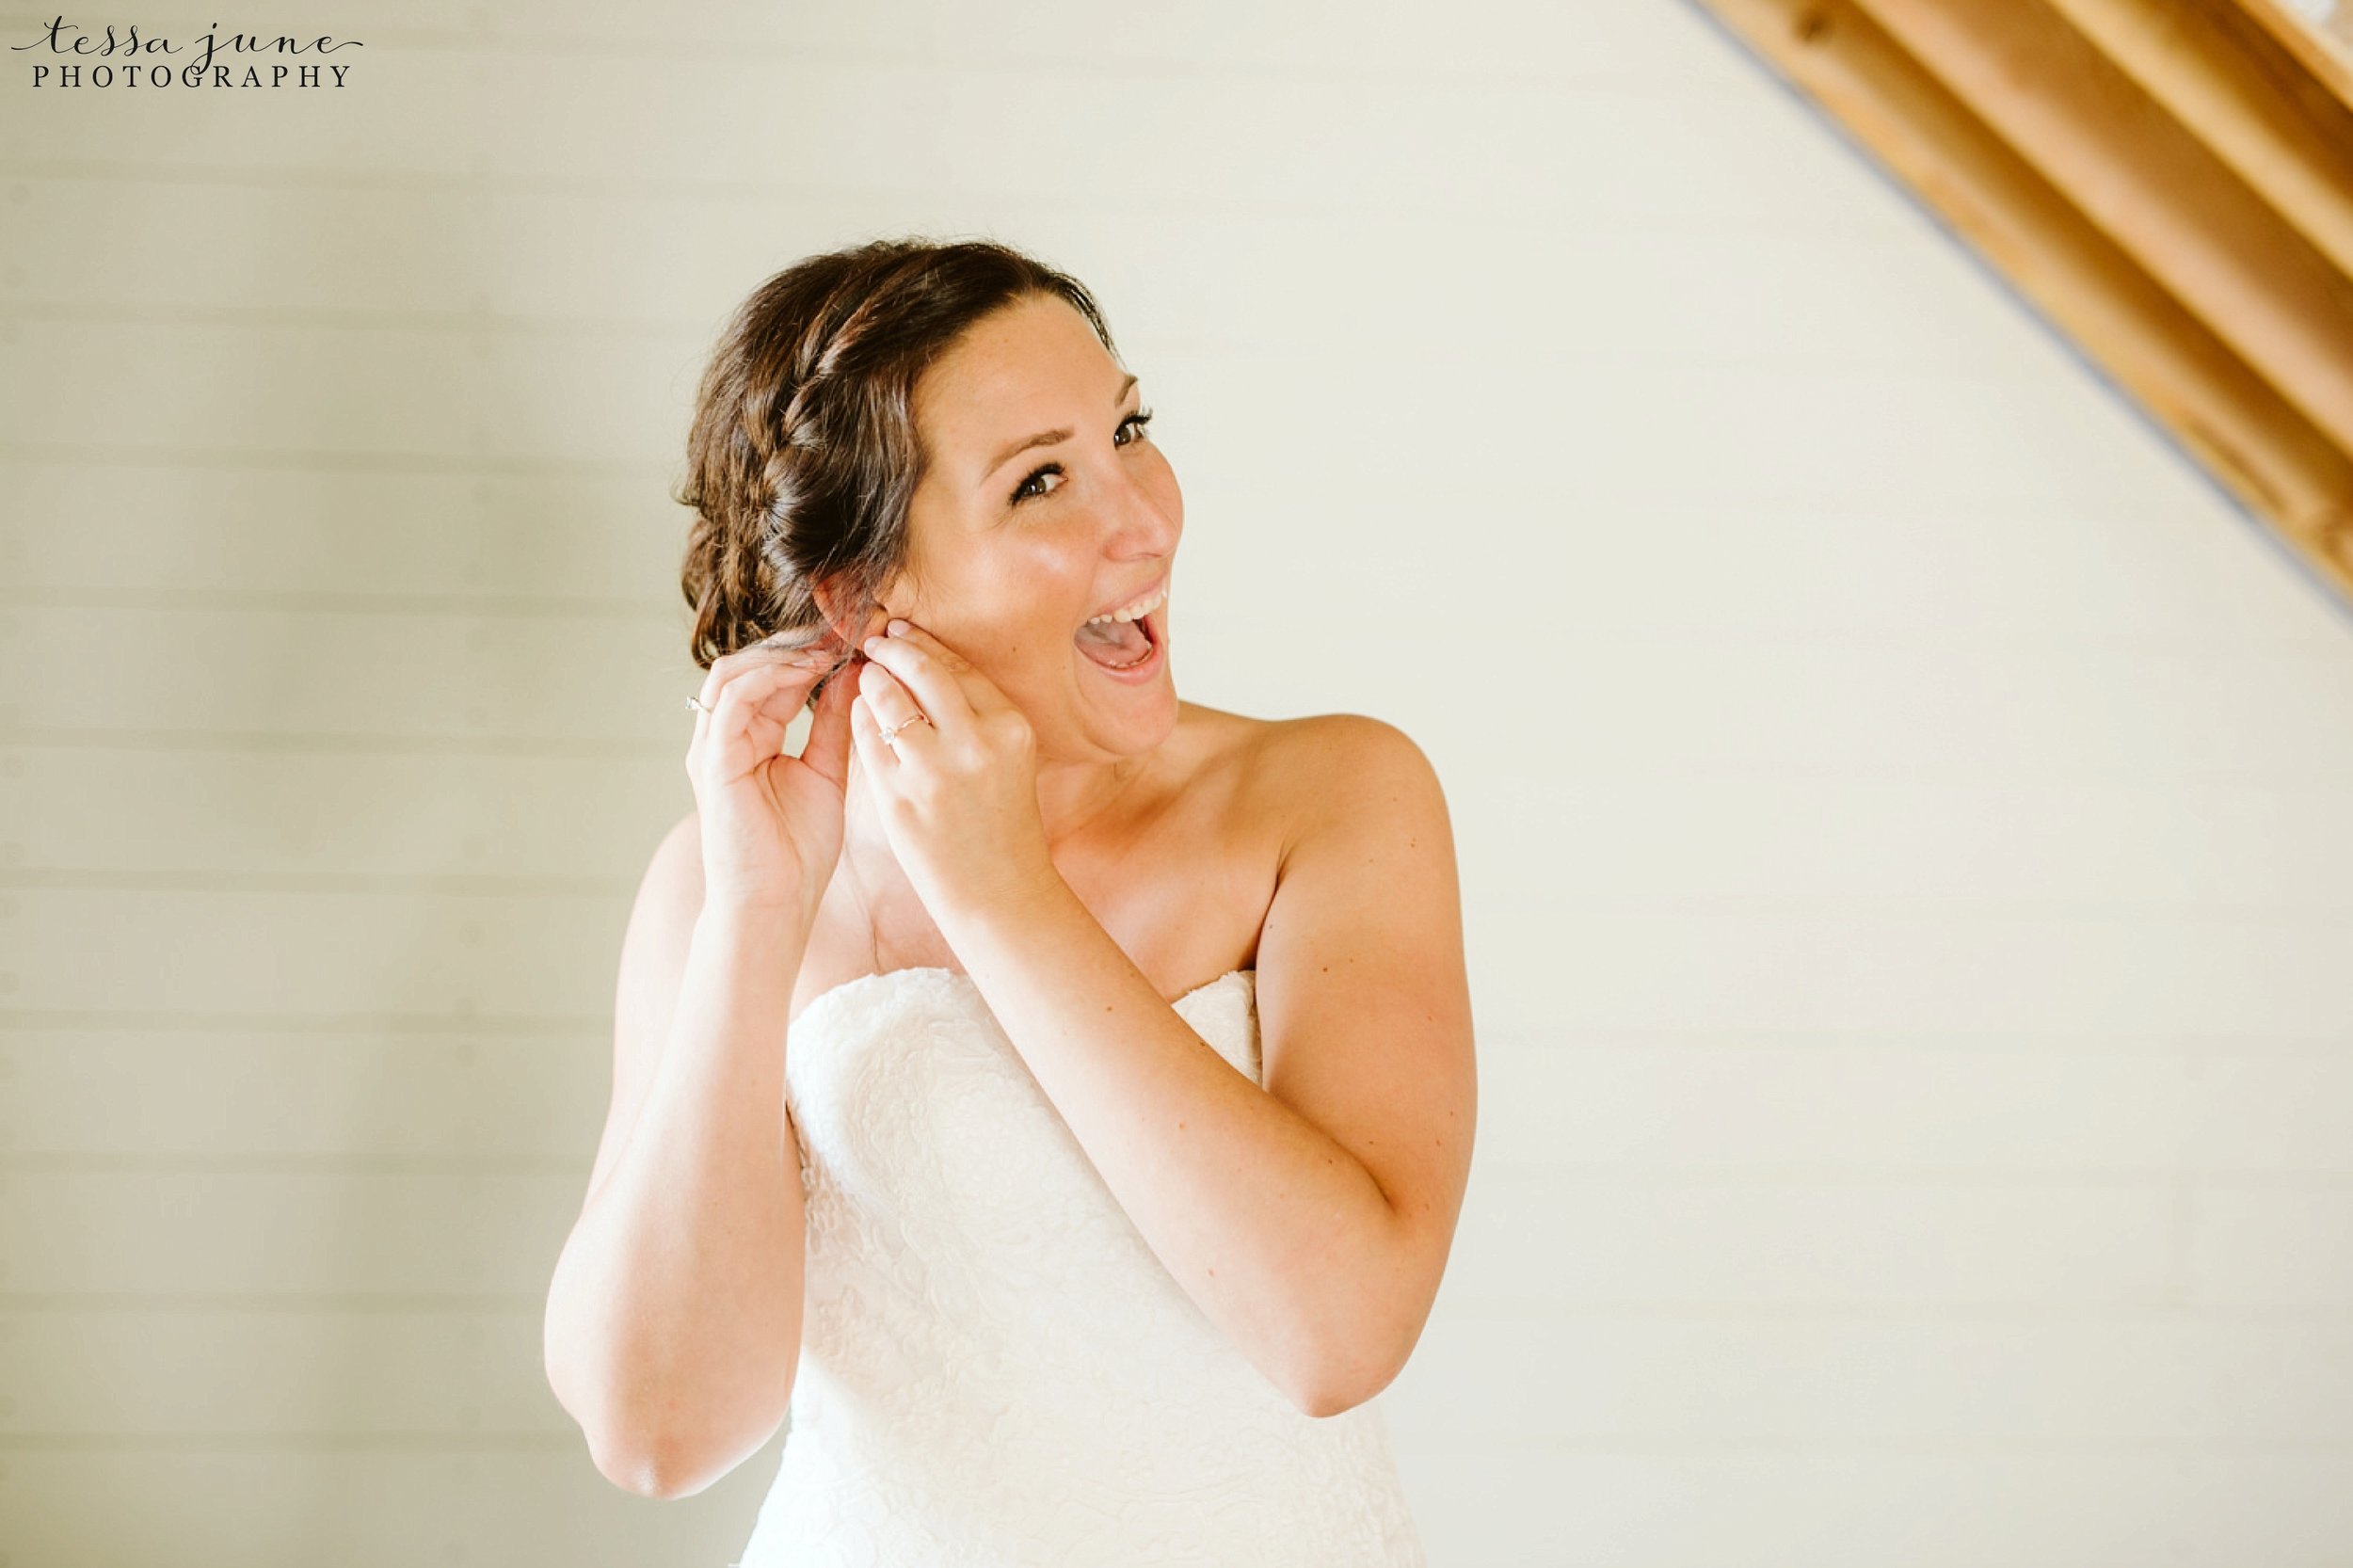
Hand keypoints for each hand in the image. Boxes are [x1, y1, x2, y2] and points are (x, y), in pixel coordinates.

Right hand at [684, 625, 861, 922]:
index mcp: (751, 738)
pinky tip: (810, 671)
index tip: (857, 636)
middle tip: (845, 628)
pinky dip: (770, 677)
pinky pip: (732, 700)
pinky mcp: (712, 761)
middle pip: (750, 664)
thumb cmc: (799, 851)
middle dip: (797, 642)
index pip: (774, 676)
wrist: (775, 905)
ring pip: (733, 672)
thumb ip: (833, 723)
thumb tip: (854, 674)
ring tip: (830, 645)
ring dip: (783, 653)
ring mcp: (713, 746)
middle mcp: (725, 736)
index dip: (812, 651)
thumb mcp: (827, 772)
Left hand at [848, 618, 1055, 919]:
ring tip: (867, 675)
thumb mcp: (1009, 759)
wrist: (998, 892)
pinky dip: (859, 717)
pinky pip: (867, 739)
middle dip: (894, 649)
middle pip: (924, 672)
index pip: (960, 667)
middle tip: (877, 641)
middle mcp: (976, 744)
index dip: (926, 644)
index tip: (904, 631)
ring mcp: (935, 771)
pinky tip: (859, 712)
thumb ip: (976, 715)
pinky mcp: (899, 797)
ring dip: (872, 680)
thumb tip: (926, 663)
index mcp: (1011, 728)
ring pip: (889, 700)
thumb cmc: (1001, 822)